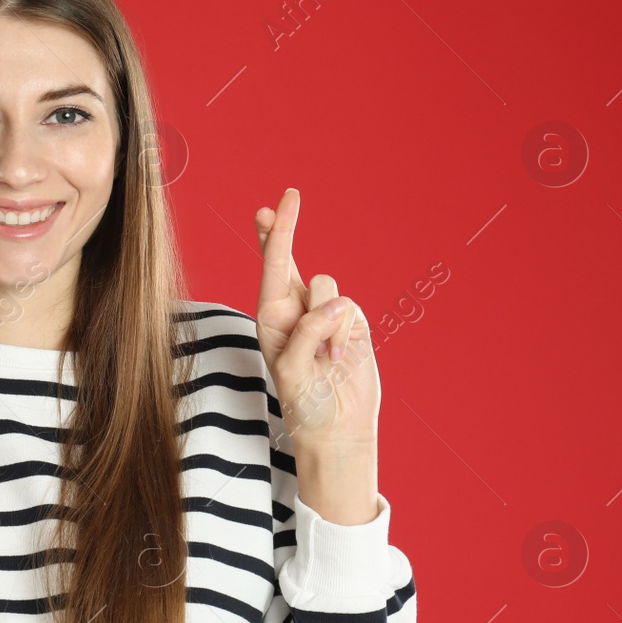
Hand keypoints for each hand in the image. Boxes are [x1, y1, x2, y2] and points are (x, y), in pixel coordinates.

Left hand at [254, 188, 378, 448]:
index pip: (270, 268)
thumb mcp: (293, 371)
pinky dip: (345, 331)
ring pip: (327, 286)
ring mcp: (324, 314)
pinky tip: (339, 357)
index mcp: (271, 318)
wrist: (337, 426)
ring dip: (326, 318)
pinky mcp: (351, 322)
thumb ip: (308, 334)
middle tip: (290, 196)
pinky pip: (350, 308)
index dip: (272, 234)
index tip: (272, 205)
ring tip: (325, 355)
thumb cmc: (305, 402)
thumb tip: (336, 304)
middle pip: (289, 257)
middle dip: (287, 227)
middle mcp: (294, 309)